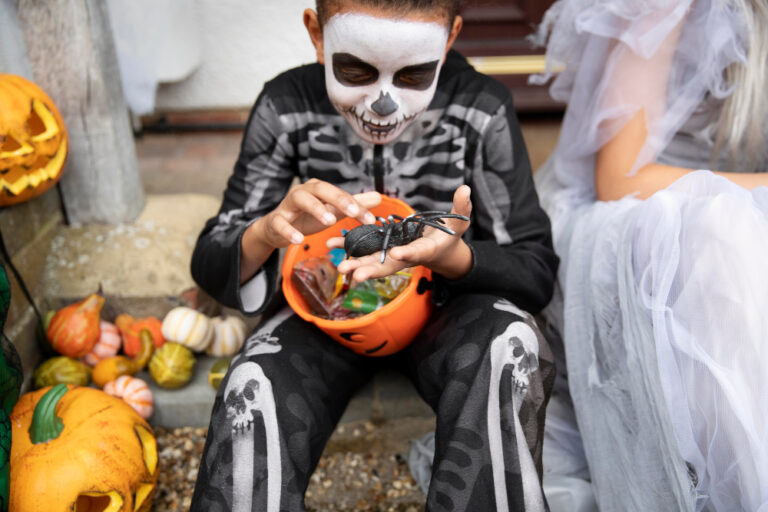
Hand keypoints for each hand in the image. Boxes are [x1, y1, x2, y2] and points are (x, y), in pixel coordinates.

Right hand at [254, 179, 379, 248]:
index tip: (370, 219)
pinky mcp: (276, 220)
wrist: (277, 228)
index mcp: (318, 189)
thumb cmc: (307, 216)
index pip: (339, 193)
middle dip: (338, 199)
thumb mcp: (332, 211)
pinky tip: (299, 240)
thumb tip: (378, 197)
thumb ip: (354, 205)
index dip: (356, 205)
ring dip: (316, 208)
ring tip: (330, 222)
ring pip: (301, 199)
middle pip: (321, 189)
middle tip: (353, 212)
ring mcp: (288, 205)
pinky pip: (281, 223)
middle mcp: (303, 191)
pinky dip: (289, 231)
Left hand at [333, 185, 472, 283]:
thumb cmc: (450, 236)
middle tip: (356, 275)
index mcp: (427, 249)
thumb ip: (461, 208)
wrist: (441, 251)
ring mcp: (394, 255)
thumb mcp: (459, 222)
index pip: (418, 252)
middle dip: (373, 270)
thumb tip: (465, 188)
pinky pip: (365, 251)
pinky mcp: (384, 250)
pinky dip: (350, 249)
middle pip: (389, 265)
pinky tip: (331, 245)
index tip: (398, 253)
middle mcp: (407, 256)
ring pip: (373, 262)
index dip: (408, 253)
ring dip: (356, 264)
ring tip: (339, 266)